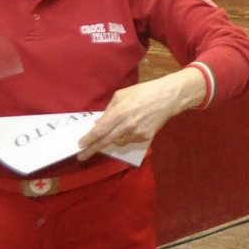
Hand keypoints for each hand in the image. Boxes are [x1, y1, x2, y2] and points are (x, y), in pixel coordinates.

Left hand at [76, 68, 203, 159]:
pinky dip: (126, 135)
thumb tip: (100, 122)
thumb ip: (109, 109)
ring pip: (118, 141)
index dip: (89, 139)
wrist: (168, 98)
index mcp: (119, 112)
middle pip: (105, 141)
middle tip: (82, 156)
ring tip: (118, 128)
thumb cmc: (143, 92)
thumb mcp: (122, 95)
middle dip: (92, 150)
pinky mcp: (145, 137)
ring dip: (112, 138)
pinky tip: (133, 125)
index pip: (100, 130)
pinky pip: (129, 139)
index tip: (80, 144)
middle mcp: (127, 125)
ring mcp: (137, 133)